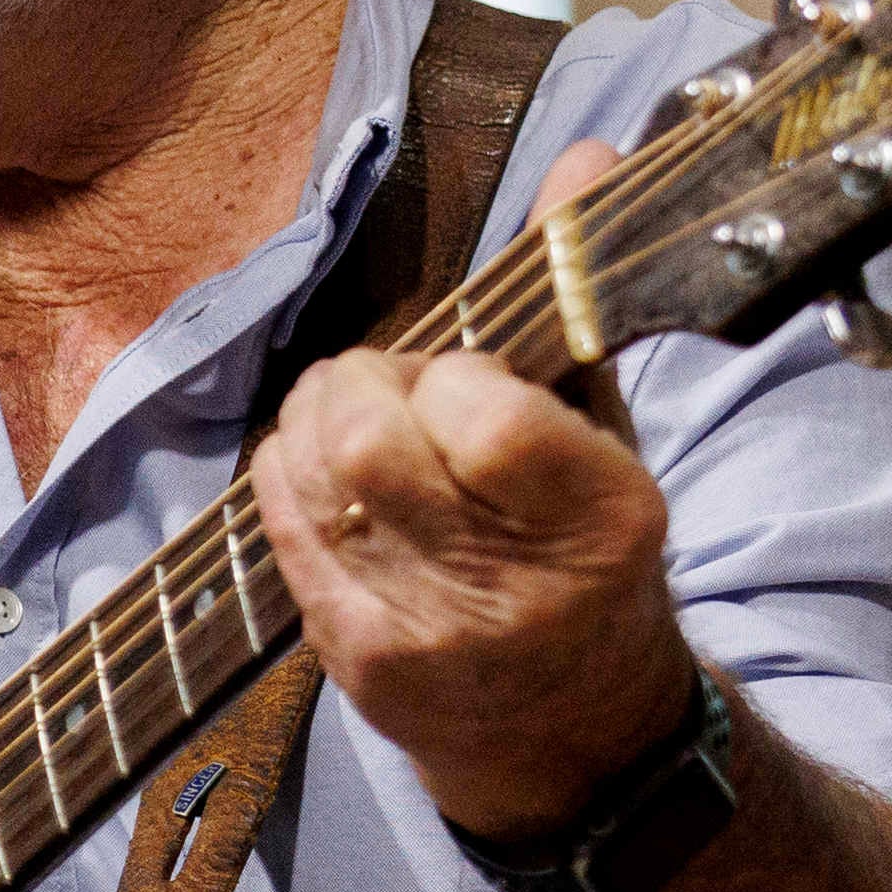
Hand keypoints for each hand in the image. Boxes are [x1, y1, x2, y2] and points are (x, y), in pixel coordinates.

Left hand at [246, 138, 700, 839]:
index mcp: (602, 520)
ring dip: (315, 424)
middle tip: (391, 389)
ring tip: (364, 430)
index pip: (477, 409)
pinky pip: (280, 525)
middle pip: (368, 440)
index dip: (446, 372)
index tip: (463, 377)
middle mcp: (517, 586)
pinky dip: (290, 477)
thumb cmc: (588, 558)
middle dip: (360, 386)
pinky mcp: (357, 663)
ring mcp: (429, 633)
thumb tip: (584, 153)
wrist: (575, 737)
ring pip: (310, 478)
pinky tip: (334, 482)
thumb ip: (578, 297)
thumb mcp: (611, 435)